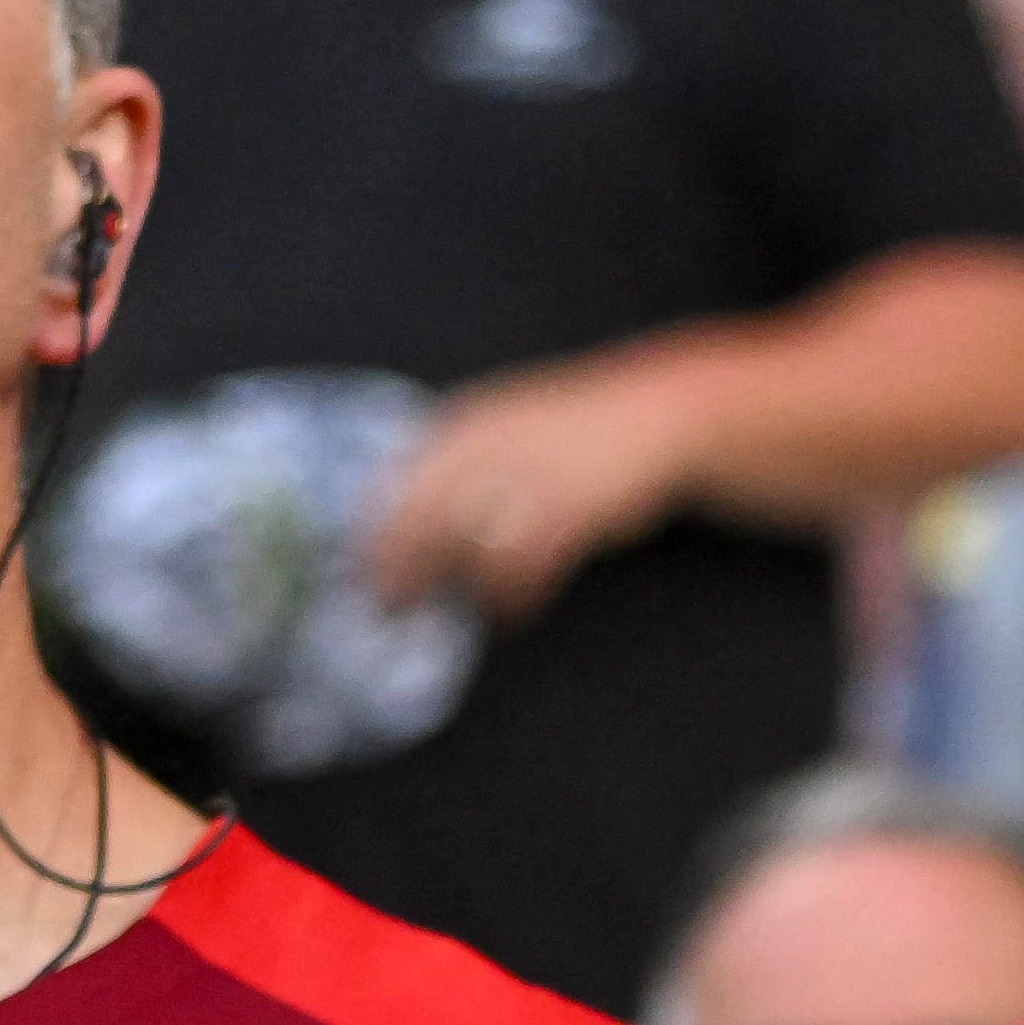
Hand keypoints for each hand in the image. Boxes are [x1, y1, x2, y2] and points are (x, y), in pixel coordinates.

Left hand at [362, 349, 700, 621]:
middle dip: (403, 569)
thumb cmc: (577, 432)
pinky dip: (512, 594)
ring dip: (458, 584)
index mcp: (467, 423)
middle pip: (424, 519)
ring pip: (470, 545)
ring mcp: (531, 475)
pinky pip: (525, 565)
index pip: (401, 485)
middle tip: (394, 605)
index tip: (364, 569)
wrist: (659, 416)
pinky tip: (511, 608)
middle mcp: (490, 445)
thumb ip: (459, 465)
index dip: (376, 533)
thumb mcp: (507, 425)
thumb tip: (405, 518)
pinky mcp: (572, 508)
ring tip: (461, 605)